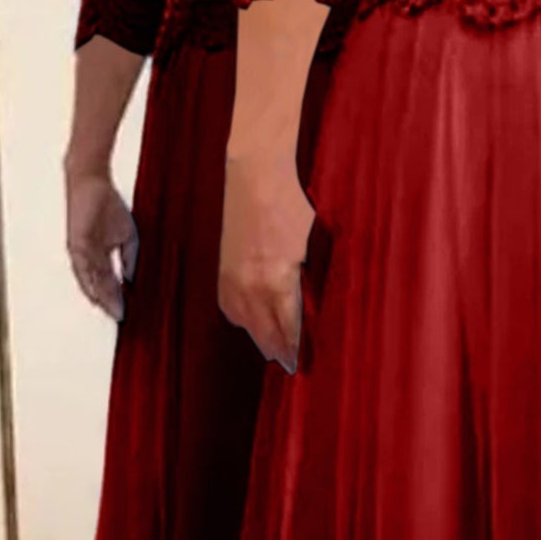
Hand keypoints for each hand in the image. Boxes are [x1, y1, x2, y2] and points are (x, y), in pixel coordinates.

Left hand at [66, 167, 137, 318]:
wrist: (92, 182)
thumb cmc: (107, 205)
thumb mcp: (128, 236)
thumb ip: (129, 257)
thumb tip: (132, 279)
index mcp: (99, 256)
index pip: (110, 281)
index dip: (118, 296)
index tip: (127, 311)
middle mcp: (88, 258)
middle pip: (100, 285)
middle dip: (110, 301)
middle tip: (121, 316)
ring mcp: (81, 252)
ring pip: (91, 280)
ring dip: (101, 296)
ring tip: (111, 310)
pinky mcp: (76, 243)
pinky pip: (82, 267)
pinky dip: (89, 281)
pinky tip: (96, 292)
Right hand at [218, 150, 314, 370]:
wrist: (256, 174)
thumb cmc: (292, 203)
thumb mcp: (313, 241)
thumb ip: (311, 276)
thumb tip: (316, 301)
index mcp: (277, 280)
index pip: (287, 327)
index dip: (295, 347)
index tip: (302, 364)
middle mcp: (251, 285)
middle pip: (264, 330)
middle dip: (278, 348)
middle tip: (291, 365)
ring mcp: (233, 277)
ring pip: (245, 321)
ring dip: (260, 336)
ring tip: (274, 351)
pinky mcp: (223, 268)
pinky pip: (230, 305)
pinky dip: (242, 317)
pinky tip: (250, 323)